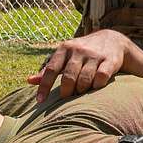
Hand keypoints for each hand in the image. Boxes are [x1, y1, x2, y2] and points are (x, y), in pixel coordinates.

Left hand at [27, 30, 142, 101]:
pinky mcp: (110, 60)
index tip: (40, 102)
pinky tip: (95, 88)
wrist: (113, 40)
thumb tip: (29, 81)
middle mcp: (79, 50)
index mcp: (65, 49)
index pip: (51, 69)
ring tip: (81, 93)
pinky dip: (97, 86)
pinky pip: (101, 77)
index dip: (44, 86)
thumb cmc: (83, 52)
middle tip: (67, 99)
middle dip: (66, 91)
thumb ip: (49, 69)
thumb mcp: (65, 55)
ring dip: (81, 90)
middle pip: (69, 76)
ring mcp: (95, 55)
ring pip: (85, 79)